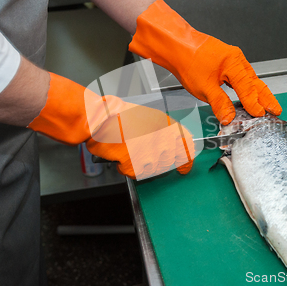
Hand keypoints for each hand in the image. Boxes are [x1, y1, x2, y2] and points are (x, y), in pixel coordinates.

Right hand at [28, 73, 193, 178]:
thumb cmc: (119, 114)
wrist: (99, 119)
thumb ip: (163, 130)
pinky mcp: (134, 165)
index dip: (187, 160)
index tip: (185, 167)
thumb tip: (174, 143)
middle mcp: (162, 141)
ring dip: (140, 162)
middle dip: (157, 160)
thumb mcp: (148, 116)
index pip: (187, 148)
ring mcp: (149, 154)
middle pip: (168, 161)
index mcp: (168, 127)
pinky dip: (124, 165)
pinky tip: (119, 152)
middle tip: (143, 152)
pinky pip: (132, 171)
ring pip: (150, 168)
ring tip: (128, 147)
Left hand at [128, 0, 281, 124]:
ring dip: (258, 92)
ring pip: (250, 78)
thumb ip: (220, 103)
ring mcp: (232, 59)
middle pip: (255, 82)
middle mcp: (236, 59)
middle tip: (276, 109)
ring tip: (267, 104)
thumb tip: (229, 117)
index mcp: (233, 64)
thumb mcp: (203, 87)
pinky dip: (248, 86)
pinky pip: (242, 75)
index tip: (261, 114)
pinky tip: (249, 93)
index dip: (254, 104)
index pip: (248, 89)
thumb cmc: (188, 59)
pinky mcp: (226, 60)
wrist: (176, 44)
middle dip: (266, 97)